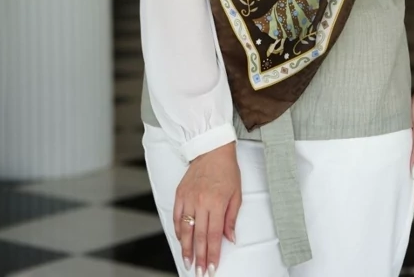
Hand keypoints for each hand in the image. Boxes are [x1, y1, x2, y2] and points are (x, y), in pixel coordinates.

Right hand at [174, 141, 241, 274]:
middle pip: (198, 236)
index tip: (211, 267)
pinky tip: (181, 240)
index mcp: (217, 203)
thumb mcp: (237, 193)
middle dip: (198, 257)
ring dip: (186, 248)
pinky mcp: (180, 193)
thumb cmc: (227, 170)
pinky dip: (178, 230)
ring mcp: (188, 198)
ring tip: (187, 261)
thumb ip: (231, 218)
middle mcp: (201, 202)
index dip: (212, 254)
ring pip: (185, 229)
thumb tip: (229, 238)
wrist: (212, 149)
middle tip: (198, 271)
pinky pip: (177, 217)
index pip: (213, 236)